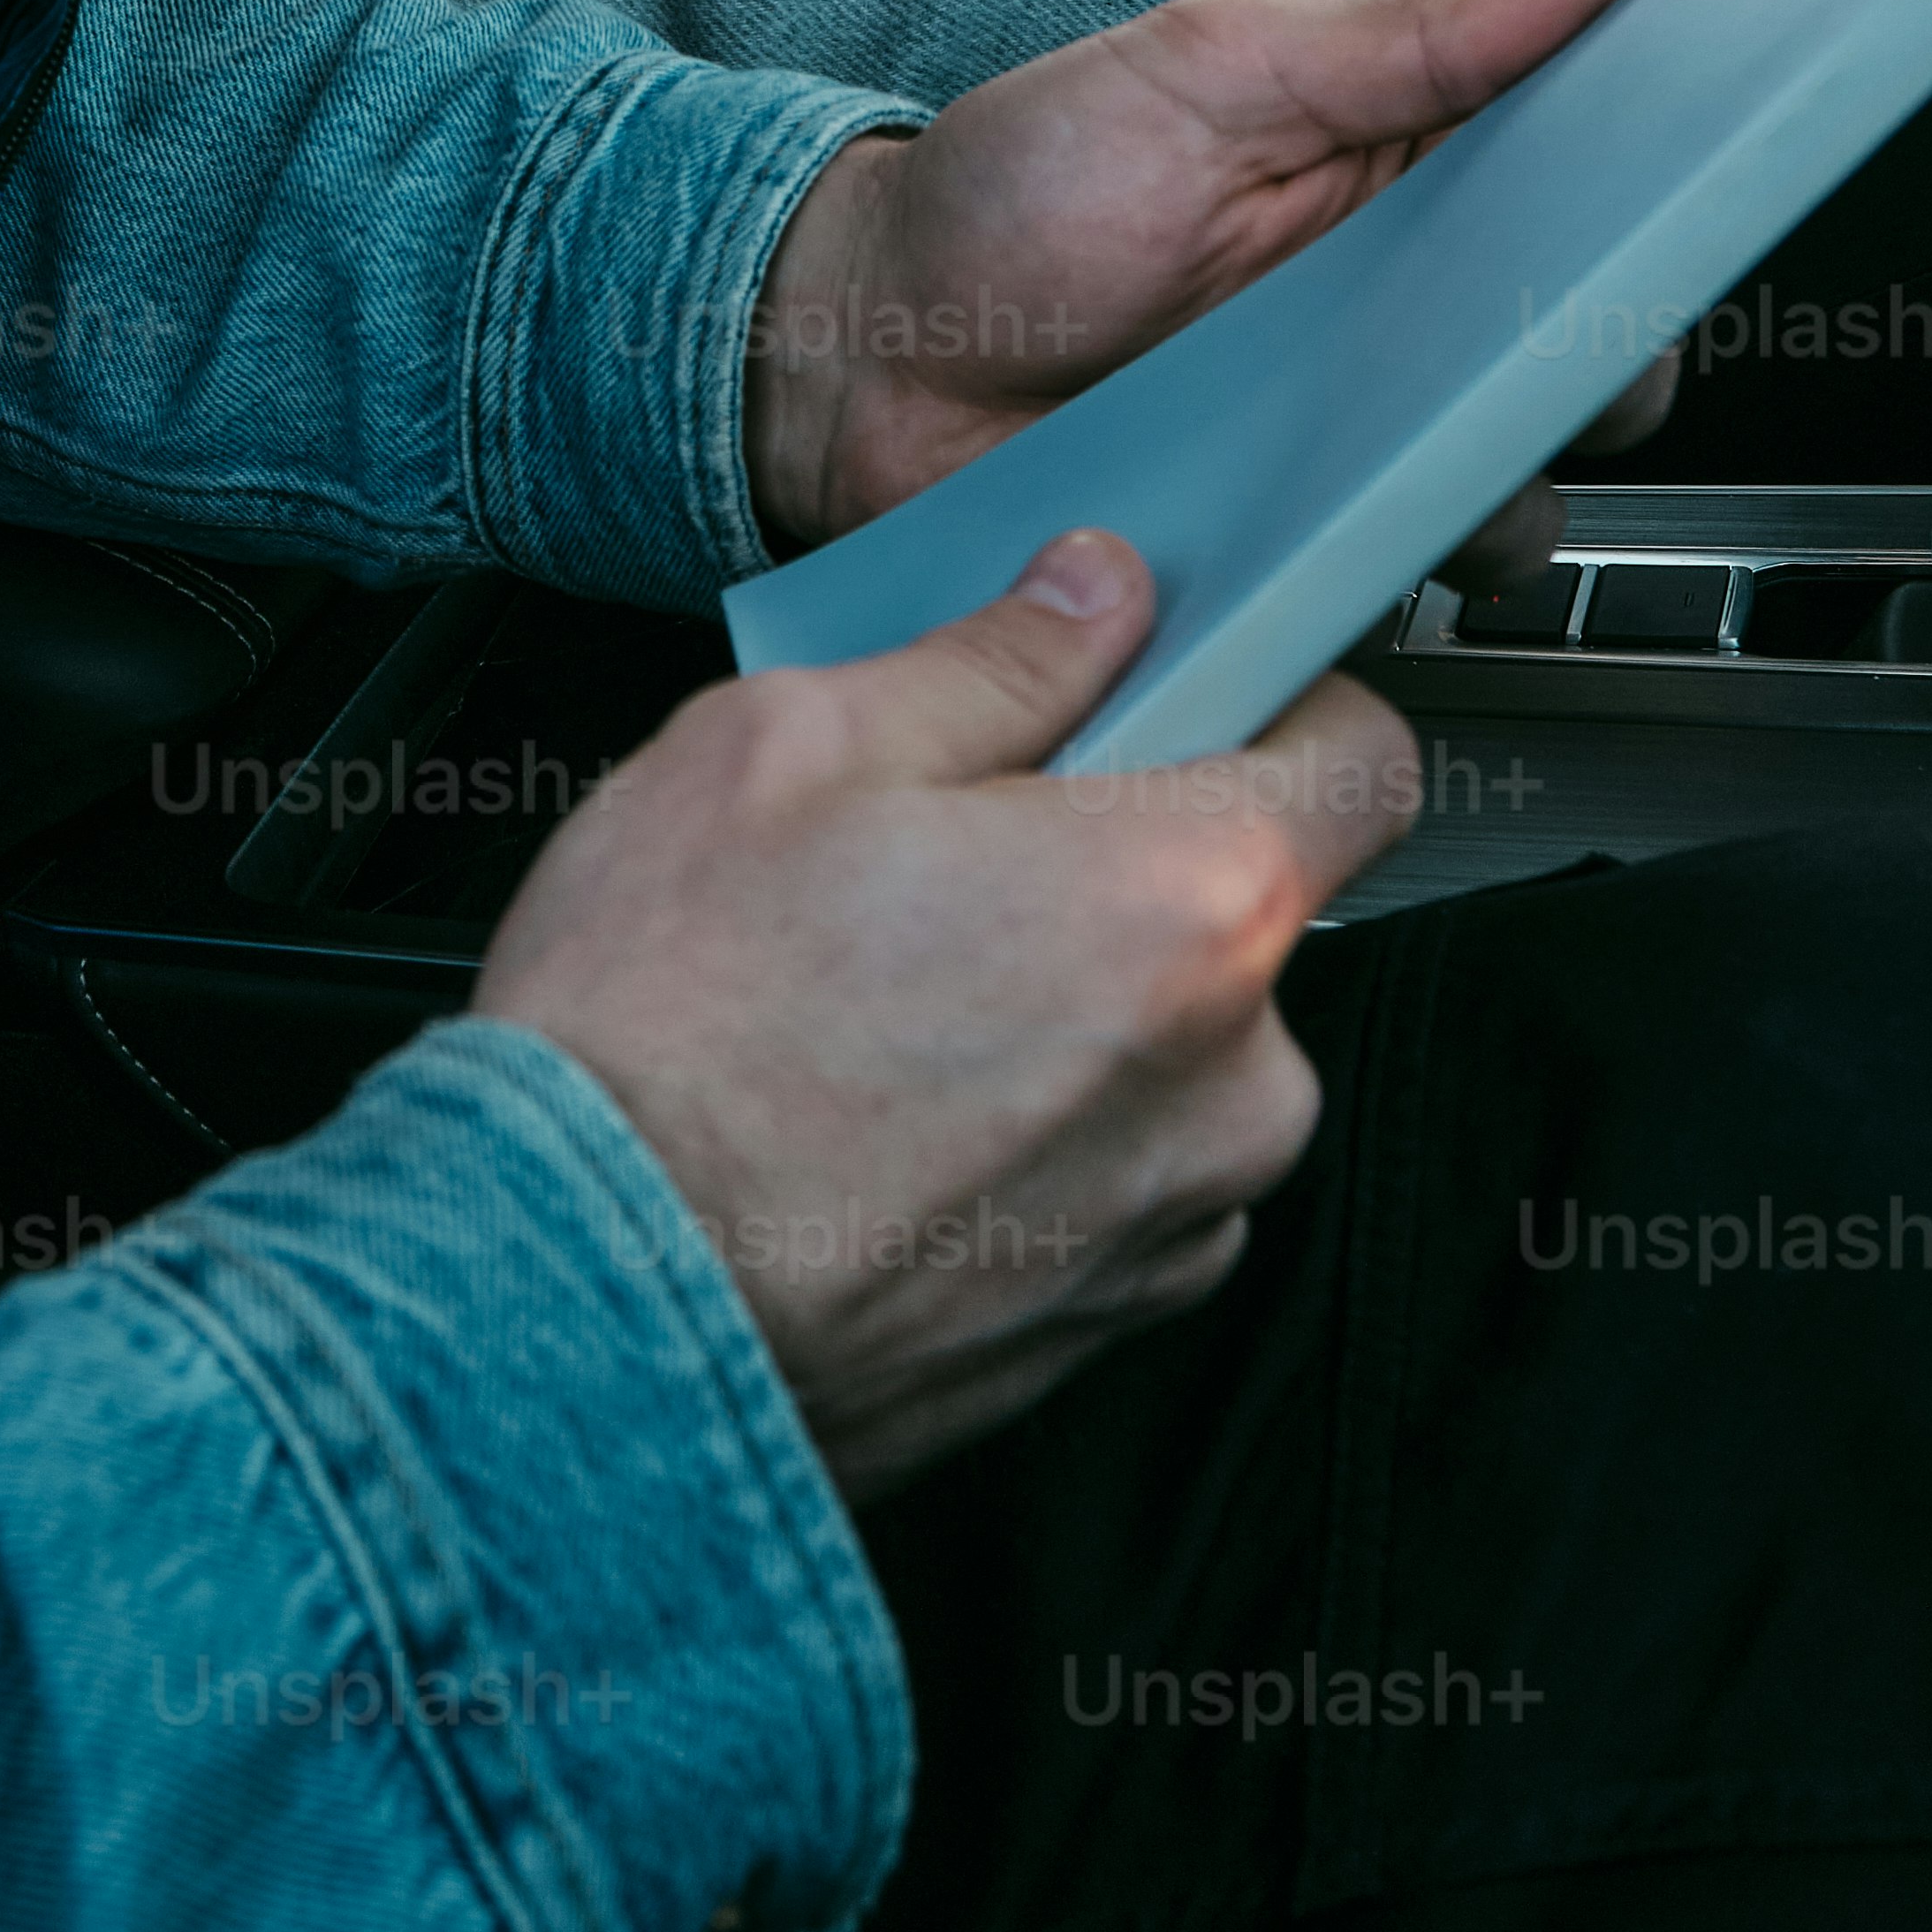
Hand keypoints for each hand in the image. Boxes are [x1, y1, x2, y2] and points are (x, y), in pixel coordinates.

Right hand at [474, 528, 1418, 1494]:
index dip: (1272, 704)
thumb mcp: (793, 743)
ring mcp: (1171, 1225)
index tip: (1173, 698)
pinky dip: (1025, 1142)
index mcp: (1186, 902)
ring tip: (877, 1004)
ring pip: (1169, 1058)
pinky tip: (875, 1115)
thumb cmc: (662, 1034)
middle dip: (1118, 869)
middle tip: (944, 855)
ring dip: (1066, 1016)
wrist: (569, 1299)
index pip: (1362, 760)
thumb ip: (990, 661)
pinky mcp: (1100, 1331)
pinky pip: (1108, 1181)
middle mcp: (1229, 1084)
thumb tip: (1089, 601)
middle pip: (1243, 916)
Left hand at [744, 0, 1635, 552]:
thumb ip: (1401, 33)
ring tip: (1415, 454)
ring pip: (1507, 497)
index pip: (1587, 195)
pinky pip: (1392, 594)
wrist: (852, 360)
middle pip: (1578, 366)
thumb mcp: (1205, 73)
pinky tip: (1342, 547)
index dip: (1653, 204)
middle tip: (1534, 348)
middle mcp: (1390, 325)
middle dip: (1594, 370)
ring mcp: (1341, 451)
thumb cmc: (1007, 198)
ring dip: (1497, 490)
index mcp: (1396, 181)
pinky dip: (1393, 588)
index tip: (1672, 202)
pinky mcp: (1286, 557)